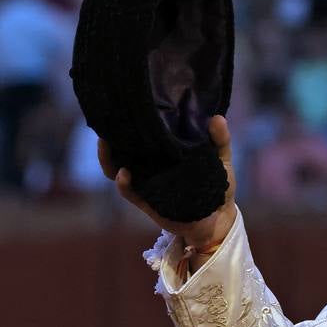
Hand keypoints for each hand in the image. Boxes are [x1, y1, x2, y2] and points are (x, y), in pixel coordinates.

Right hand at [97, 115, 237, 248]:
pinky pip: (129, 192)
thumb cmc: (219, 186)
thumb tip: (217, 117)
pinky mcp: (147, 202)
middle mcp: (153, 165)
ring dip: (108, 158)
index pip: (145, 134)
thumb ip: (220, 140)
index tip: (125, 106)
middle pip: (124, 149)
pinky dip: (123, 183)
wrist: (221, 220)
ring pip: (118, 169)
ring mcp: (148, 183)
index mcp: (168, 151)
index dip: (132, 122)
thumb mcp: (222, 159)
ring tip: (105, 145)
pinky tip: (124, 174)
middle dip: (111, 136)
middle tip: (107, 123)